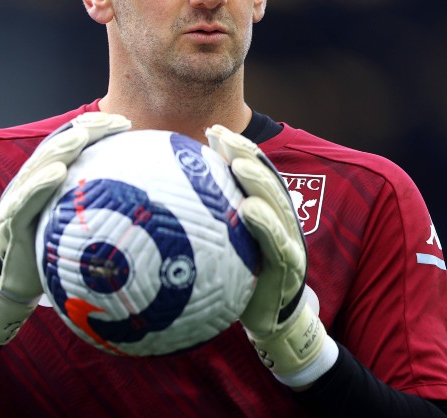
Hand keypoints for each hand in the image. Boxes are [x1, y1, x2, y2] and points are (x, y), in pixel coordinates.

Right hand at [0, 112, 131, 345]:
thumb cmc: (52, 249)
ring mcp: (18, 200)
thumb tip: (146, 198)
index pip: (71, 143)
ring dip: (62, 148)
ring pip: (39, 166)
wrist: (16, 281)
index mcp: (49, 177)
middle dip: (85, 130)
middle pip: (58, 146)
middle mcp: (32, 181)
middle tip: (112, 123)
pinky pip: (25, 200)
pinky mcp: (10, 222)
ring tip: (82, 137)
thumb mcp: (76, 222)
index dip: (94, 128)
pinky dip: (40, 184)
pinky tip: (58, 173)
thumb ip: (98, 204)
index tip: (123, 122)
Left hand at [206, 124, 336, 386]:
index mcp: (263, 207)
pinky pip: (277, 241)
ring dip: (257, 180)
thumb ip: (205, 216)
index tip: (212, 130)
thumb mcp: (222, 242)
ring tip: (238, 164)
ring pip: (275, 202)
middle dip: (245, 152)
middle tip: (221, 136)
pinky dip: (265, 223)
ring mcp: (287, 239)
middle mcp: (278, 217)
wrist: (268, 317)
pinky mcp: (288, 265)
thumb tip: (158, 196)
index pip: (250, 169)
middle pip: (264, 177)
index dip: (235, 147)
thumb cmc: (239, 273)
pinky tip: (248, 210)